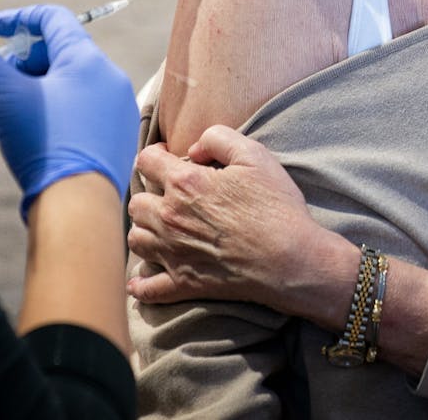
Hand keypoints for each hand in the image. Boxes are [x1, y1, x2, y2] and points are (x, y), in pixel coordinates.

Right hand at [0, 5, 138, 220]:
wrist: (78, 206)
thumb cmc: (42, 145)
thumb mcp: (4, 97)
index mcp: (87, 60)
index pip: (55, 18)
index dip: (21, 18)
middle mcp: (111, 77)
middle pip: (66, 49)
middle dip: (30, 56)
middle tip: (2, 73)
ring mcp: (119, 107)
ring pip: (78, 80)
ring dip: (45, 81)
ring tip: (19, 102)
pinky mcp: (120, 134)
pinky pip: (89, 106)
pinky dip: (63, 104)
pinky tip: (42, 127)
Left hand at [127, 125, 323, 310]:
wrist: (291, 261)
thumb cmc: (276, 207)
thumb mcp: (255, 155)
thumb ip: (218, 138)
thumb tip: (193, 149)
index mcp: (185, 184)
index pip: (146, 161)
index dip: (155, 155)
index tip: (166, 158)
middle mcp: (170, 218)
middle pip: (137, 202)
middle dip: (150, 194)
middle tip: (168, 195)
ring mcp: (173, 253)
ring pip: (136, 239)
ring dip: (145, 230)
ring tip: (161, 228)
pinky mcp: (183, 283)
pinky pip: (147, 288)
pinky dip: (141, 283)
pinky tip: (141, 279)